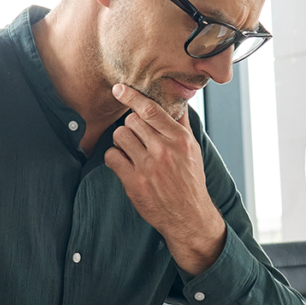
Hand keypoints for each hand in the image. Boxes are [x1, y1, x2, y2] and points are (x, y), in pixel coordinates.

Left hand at [105, 83, 226, 274]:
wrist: (188, 216)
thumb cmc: (190, 181)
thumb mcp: (193, 150)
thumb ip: (182, 125)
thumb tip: (178, 101)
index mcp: (180, 140)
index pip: (151, 110)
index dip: (132, 96)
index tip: (119, 89)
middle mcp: (164, 150)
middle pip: (132, 121)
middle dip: (131, 126)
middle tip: (138, 137)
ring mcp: (148, 167)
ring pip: (120, 136)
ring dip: (122, 141)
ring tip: (132, 150)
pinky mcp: (134, 182)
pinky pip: (112, 157)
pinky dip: (114, 157)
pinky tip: (124, 163)